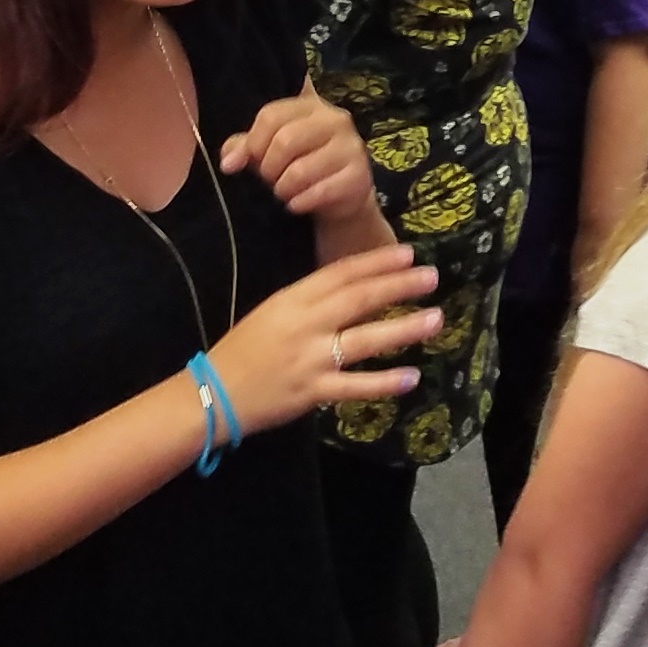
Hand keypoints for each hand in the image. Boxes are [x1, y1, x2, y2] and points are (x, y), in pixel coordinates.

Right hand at [206, 244, 442, 427]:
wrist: (212, 393)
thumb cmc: (245, 350)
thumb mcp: (274, 313)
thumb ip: (312, 301)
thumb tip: (358, 289)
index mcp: (293, 300)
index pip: (341, 273)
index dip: (376, 262)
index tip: (408, 253)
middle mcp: (304, 324)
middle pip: (358, 299)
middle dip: (398, 285)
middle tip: (431, 276)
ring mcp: (309, 358)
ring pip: (364, 340)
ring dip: (403, 329)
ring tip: (435, 319)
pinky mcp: (312, 391)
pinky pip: (354, 386)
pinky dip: (384, 382)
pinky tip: (411, 376)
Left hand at [220, 81, 376, 226]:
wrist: (340, 196)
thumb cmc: (300, 166)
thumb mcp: (269, 151)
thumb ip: (245, 148)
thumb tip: (229, 163)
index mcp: (311, 106)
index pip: (271, 115)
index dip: (253, 143)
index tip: (249, 161)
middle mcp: (336, 120)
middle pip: (285, 141)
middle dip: (269, 168)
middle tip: (270, 180)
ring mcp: (352, 148)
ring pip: (300, 171)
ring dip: (283, 189)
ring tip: (285, 192)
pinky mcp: (359, 177)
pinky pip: (319, 192)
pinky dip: (300, 203)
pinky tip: (297, 205)